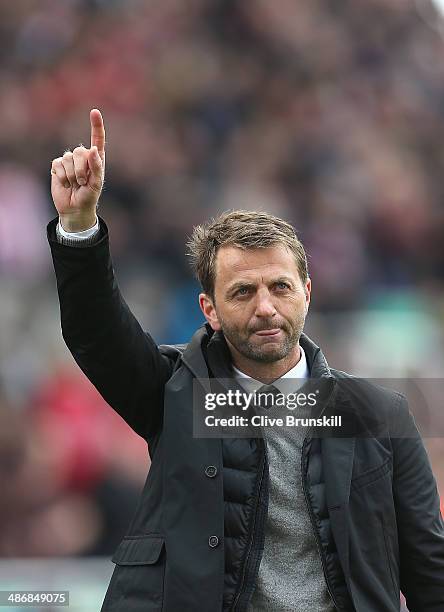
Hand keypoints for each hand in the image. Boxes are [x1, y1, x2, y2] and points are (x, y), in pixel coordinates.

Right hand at [51, 109, 105, 231]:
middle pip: (80, 152)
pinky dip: (63, 176)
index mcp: (96, 158)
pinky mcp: (57, 166)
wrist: (74, 208)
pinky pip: (58, 165)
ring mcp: (69, 160)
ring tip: (76, 184)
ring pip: (68, 158)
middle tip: (83, 183)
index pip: (97, 138)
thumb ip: (97, 166)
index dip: (96, 125)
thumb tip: (92, 149)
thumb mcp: (97, 184)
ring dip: (73, 175)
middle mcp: (83, 157)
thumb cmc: (89, 196)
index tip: (94, 111)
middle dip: (82, 169)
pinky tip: (66, 184)